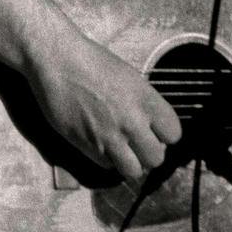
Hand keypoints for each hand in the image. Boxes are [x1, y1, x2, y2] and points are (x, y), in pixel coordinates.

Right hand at [26, 28, 182, 182]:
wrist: (57, 61)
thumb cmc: (92, 62)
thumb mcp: (130, 78)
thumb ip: (143, 104)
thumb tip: (150, 127)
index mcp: (146, 100)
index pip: (174, 134)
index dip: (165, 136)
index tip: (154, 133)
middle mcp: (132, 121)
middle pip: (156, 158)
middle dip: (148, 154)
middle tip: (137, 146)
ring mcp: (110, 136)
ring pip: (133, 171)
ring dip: (130, 164)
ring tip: (122, 153)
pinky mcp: (88, 145)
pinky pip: (107, 165)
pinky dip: (105, 160)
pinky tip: (99, 144)